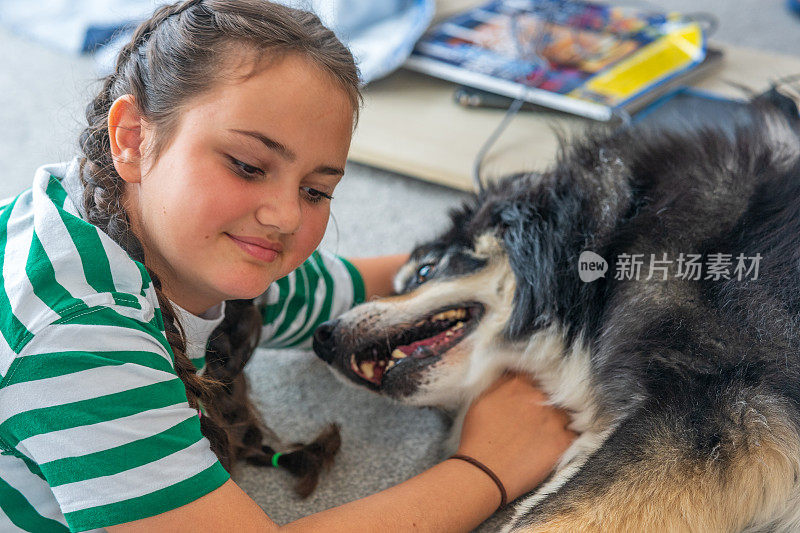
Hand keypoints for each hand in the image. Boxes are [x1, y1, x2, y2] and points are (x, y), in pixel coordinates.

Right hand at [456, 373, 575, 500]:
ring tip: (548, 430)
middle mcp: (538, 398)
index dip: (533, 386)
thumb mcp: (480, 401)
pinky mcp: (562, 441)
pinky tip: (557, 442)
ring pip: (565, 412)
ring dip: (559, 418)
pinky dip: (568, 436)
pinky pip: (574, 433)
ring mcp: (552, 419)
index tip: (532, 395)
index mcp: (518, 385)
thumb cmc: (477, 439)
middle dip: (546, 402)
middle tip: (538, 416)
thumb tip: (511, 376)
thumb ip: (499, 385)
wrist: (484, 472)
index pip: (533, 376)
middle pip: (552, 393)